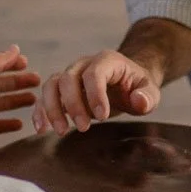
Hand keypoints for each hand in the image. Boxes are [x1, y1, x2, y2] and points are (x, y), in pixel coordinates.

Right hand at [33, 49, 160, 135]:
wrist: (127, 83)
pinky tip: (42, 129)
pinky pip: (45, 96)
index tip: (102, 117)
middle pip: (68, 78)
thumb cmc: (138, 87)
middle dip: (73, 104)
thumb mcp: (150, 91)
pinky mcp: (61, 89)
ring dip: (52, 108)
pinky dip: (40, 111)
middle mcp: (83, 64)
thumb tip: (138, 101)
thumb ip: (147, 96)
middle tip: (84, 128)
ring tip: (60, 131)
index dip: (95, 94)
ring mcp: (70, 75)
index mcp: (107, 61)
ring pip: (51, 85)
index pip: (94, 73)